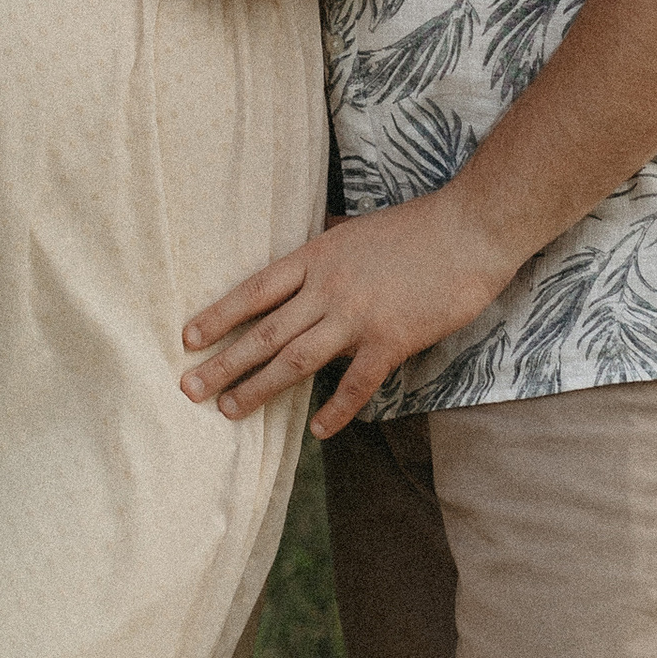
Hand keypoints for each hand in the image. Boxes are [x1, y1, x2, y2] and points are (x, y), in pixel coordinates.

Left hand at [180, 187, 516, 432]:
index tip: (188, 338)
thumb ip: (327, 245)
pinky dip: (335, 410)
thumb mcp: (355, 228)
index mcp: (316, 257)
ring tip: (228, 410)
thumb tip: (309, 244)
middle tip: (188, 388)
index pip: (254, 290)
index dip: (218, 315)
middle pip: (264, 332)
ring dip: (258, 388)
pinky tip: (316, 430)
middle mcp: (328, 288)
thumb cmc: (415, 227)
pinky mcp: (392, 340)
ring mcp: (358, 316)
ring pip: (295, 360)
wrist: (468, 229)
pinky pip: (356, 384)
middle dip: (222, 362)